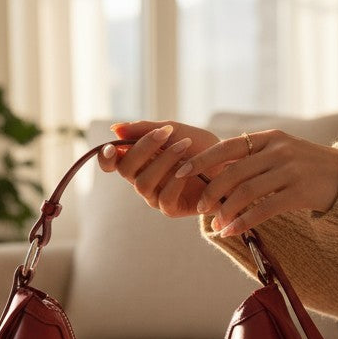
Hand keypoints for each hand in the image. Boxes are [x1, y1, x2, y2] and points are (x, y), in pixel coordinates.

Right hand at [98, 121, 219, 217]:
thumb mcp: (175, 130)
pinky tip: (188, 169)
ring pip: (143, 183)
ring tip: (184, 146)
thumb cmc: (201, 148)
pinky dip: (175, 181)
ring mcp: (155, 196)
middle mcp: (143, 179)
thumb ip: (146, 129)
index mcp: (139, 161)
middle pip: (126, 169)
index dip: (106, 157)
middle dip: (143, 149)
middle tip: (165, 134)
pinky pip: (164, 198)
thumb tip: (115, 129)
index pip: (113, 162)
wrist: (231, 163)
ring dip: (164, 161)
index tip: (111, 147)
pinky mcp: (171, 209)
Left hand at [172, 129, 337, 235]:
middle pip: (233, 172)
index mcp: (269, 138)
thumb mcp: (280, 153)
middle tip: (200, 208)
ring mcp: (290, 171)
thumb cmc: (306, 168)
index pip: (227, 147)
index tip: (180, 172)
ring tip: (216, 224)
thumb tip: (214, 170)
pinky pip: (264, 209)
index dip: (201, 160)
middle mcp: (279, 151)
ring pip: (246, 192)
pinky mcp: (300, 192)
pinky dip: (243, 222)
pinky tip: (231, 231)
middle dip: (211, 192)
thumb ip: (252, 158)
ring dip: (226, 211)